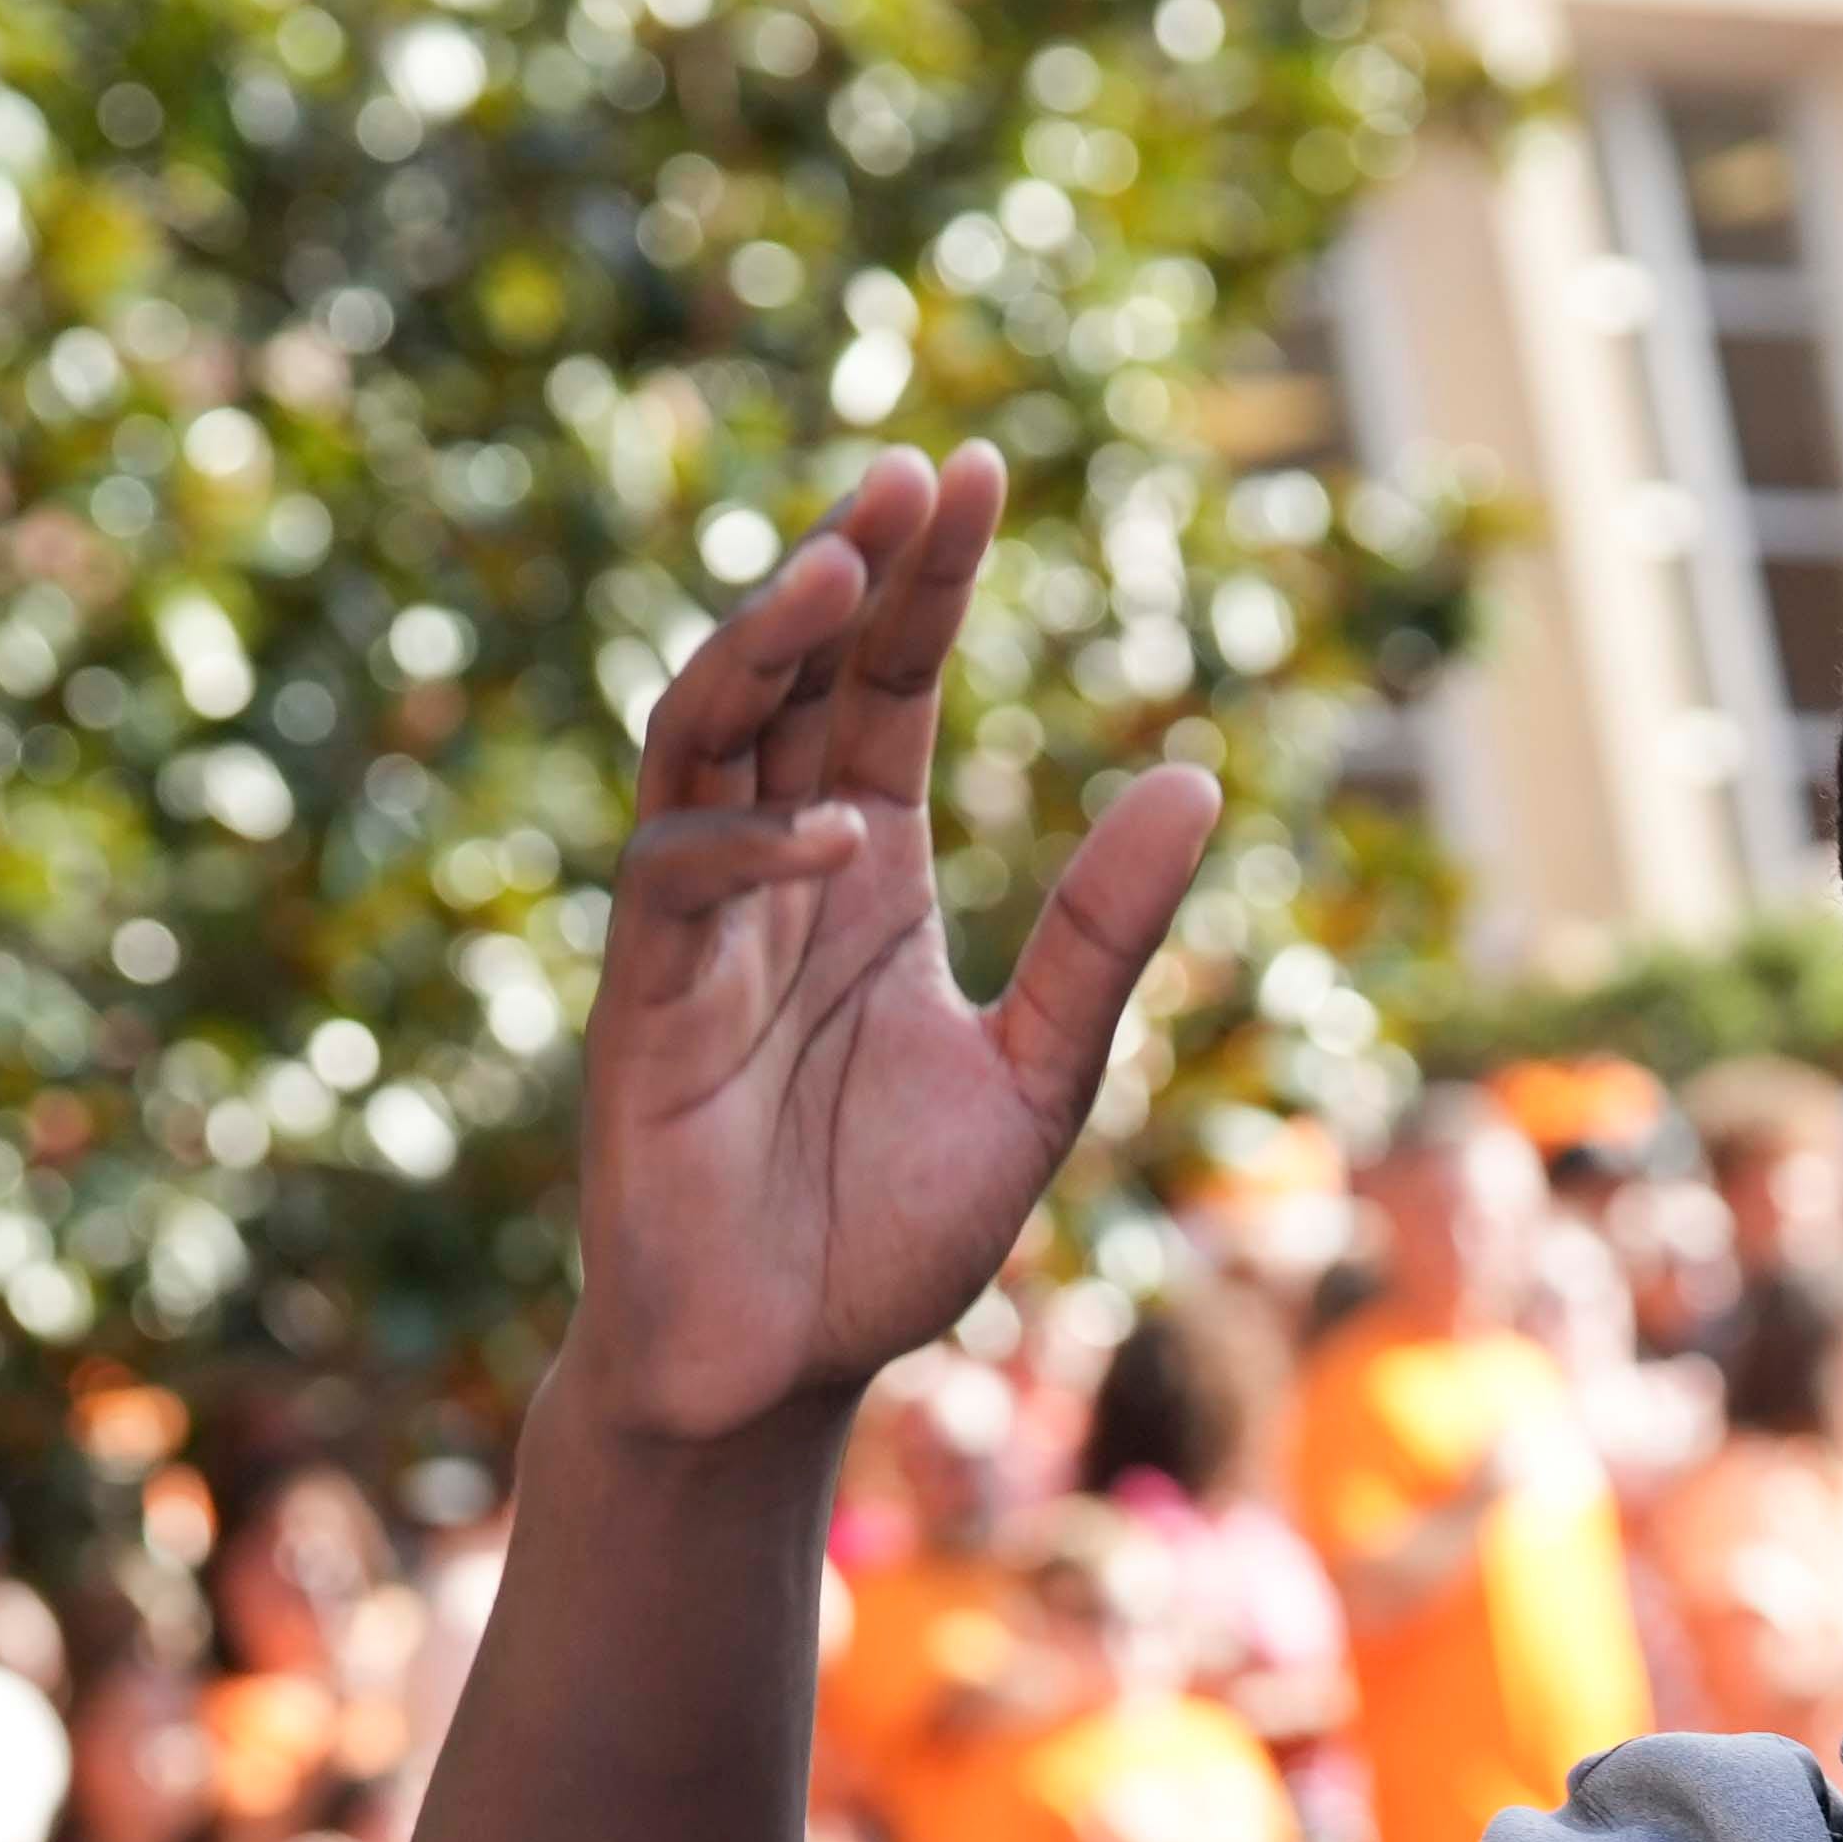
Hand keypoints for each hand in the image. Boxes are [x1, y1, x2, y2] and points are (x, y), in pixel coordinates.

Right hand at [571, 443, 1223, 1443]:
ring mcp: (699, 932)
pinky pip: (678, 887)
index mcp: (867, 876)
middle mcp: (776, 878)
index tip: (971, 471)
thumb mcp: (1040, 1074)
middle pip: (794, 680)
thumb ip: (1104, 937)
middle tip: (916, 477)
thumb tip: (1197, 779)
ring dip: (764, 651)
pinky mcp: (645, 1006)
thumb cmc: (889, 1232)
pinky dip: (754, 851)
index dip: (922, 585)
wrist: (779, 1370)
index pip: (884, 689)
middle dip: (847, 572)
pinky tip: (840, 839)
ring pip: (704, 741)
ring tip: (840, 570)